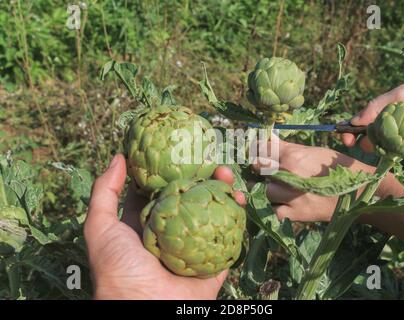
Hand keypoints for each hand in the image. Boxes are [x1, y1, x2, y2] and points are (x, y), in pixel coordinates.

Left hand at [84, 154, 244, 299]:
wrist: (145, 307)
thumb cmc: (119, 269)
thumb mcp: (101, 228)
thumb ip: (105, 193)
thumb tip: (118, 158)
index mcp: (147, 224)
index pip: (162, 191)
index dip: (172, 171)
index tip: (183, 152)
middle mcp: (172, 233)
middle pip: (191, 199)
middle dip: (202, 177)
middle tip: (210, 160)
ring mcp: (194, 247)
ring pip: (213, 213)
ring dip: (222, 192)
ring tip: (227, 174)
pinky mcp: (214, 261)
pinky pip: (230, 236)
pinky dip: (238, 217)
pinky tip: (240, 198)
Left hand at [252, 137, 375, 221]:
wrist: (360, 192)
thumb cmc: (337, 167)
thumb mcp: (313, 151)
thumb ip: (287, 147)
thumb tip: (266, 136)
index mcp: (294, 156)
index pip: (262, 149)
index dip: (257, 148)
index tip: (258, 150)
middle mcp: (290, 175)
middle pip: (260, 168)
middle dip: (260, 166)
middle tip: (265, 167)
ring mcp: (291, 196)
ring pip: (264, 190)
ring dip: (267, 187)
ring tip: (278, 186)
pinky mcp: (296, 214)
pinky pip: (274, 211)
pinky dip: (275, 207)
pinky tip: (283, 201)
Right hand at [342, 83, 403, 156]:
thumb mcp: (400, 94)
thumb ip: (376, 106)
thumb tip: (354, 121)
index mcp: (383, 113)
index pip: (359, 125)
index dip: (350, 133)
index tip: (347, 140)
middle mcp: (391, 128)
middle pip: (372, 143)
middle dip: (377, 144)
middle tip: (385, 140)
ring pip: (393, 151)